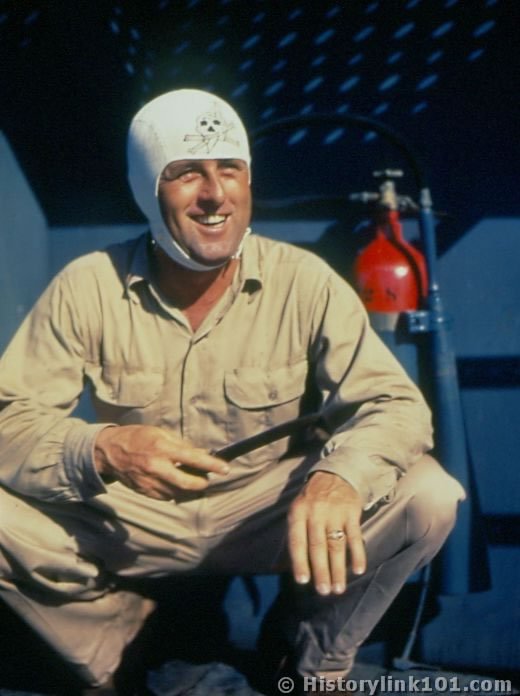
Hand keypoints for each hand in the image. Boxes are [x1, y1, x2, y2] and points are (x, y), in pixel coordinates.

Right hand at [94, 425, 228, 499]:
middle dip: (202, 483)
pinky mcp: (145, 492)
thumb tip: (202, 454)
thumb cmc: (137, 437)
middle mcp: (156, 467)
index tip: (226, 469)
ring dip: (190, 489)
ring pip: (179, 493)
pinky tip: (176, 484)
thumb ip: (182, 445)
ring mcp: (150, 482)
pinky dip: (176, 492)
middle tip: (206, 479)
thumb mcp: (160, 433)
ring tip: (193, 480)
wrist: (109, 451)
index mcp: (162, 448)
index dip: (212, 465)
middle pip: (187, 483)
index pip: (193, 458)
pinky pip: (167, 496)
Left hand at [287, 471, 365, 594]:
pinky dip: (357, 554)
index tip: (303, 582)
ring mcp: (335, 512)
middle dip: (321, 571)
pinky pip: (355, 536)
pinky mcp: (352, 512)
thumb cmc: (313, 499)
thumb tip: (287, 566)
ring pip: (336, 545)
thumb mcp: (298, 509)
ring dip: (338, 569)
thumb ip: (295, 534)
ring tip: (338, 588)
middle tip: (323, 591)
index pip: (297, 541)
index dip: (300, 562)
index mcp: (298, 512)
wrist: (336, 474)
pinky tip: (358, 569)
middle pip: (318, 546)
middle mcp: (315, 512)